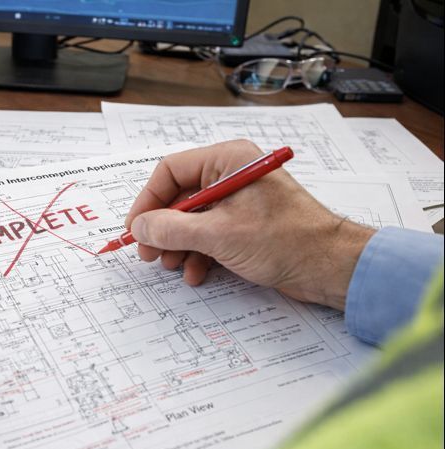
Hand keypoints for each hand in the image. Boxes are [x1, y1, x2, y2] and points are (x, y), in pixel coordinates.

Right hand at [125, 140, 375, 309]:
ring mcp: (239, 201)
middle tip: (149, 254)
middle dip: (163, 229)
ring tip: (173, 267)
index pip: (171, 170)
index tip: (135, 228)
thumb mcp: (218, 235)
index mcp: (228, 160)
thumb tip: (139, 227)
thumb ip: (172, 229)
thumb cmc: (285, 240)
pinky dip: (197, 254)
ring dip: (178, 245)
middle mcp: (231, 175)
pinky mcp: (245, 225)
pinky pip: (208, 234)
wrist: (330, 268)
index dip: (148, 200)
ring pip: (191, 219)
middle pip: (179, 197)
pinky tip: (196, 273)